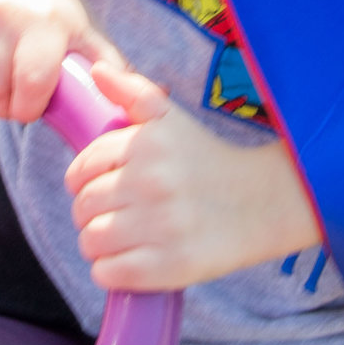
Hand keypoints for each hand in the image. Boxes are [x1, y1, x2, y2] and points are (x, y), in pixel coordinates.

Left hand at [63, 59, 322, 291]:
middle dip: (91, 211)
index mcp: (146, 145)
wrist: (261, 203)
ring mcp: (160, 226)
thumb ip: (133, 91)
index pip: (82, 168)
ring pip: (91, 240)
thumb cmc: (208, 160)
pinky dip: (111, 270)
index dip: (85, 179)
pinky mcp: (170, 266)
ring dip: (99, 242)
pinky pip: (108, 273)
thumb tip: (97, 71)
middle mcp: (151, 182)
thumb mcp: (172, 118)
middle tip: (114, 213)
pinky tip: (130, 259)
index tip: (102, 185)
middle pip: (83, 206)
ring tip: (121, 237)